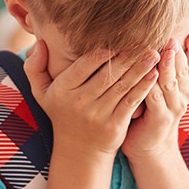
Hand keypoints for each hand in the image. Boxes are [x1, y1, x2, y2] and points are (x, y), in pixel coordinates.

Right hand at [25, 39, 158, 156]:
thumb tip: (40, 42)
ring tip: (153, 53)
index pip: (84, 66)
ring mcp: (98, 114)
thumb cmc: (62, 112)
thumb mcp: (41, 93)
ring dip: (140, 68)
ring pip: (122, 86)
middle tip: (144, 40)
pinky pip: (132, 101)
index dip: (101, 52)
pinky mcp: (115, 125)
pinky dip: (144, 87)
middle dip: (127, 56)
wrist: (78, 150)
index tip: (117, 39)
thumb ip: (34, 67)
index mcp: (63, 90)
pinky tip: (154, 74)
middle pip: (107, 74)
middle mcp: (80, 102)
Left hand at [122, 30, 188, 159]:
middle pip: (182, 69)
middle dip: (178, 52)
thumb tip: (157, 41)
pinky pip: (154, 97)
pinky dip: (151, 84)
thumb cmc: (149, 112)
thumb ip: (162, 68)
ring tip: (166, 50)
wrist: (150, 147)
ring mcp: (173, 106)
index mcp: (184, 85)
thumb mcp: (160, 88)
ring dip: (167, 65)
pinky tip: (148, 73)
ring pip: (170, 81)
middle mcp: (183, 94)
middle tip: (174, 36)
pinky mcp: (160, 117)